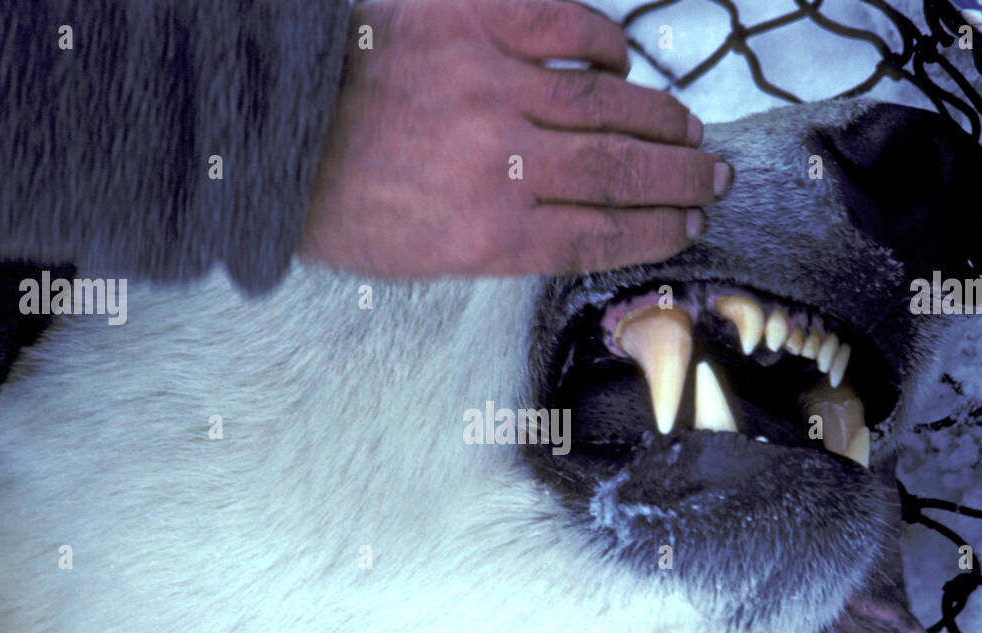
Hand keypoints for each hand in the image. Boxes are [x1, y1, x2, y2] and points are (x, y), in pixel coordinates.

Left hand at [299, 0, 729, 276]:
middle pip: (619, 171)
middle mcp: (499, 161)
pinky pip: (564, 26)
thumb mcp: (415, 259)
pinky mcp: (471, 17)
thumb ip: (495, 245)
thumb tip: (565, 230)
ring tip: (691, 131)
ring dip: (660, 118)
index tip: (688, 228)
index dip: (654, 232)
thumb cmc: (334, 199)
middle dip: (679, 179)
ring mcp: (489, 82)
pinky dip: (603, 47)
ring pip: (606, 102)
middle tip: (717, 179)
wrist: (264, 121)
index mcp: (484, 233)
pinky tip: (621, 66)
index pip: (598, 236)